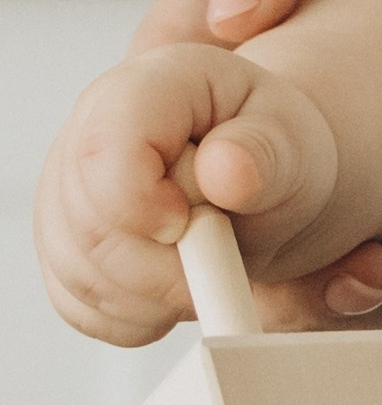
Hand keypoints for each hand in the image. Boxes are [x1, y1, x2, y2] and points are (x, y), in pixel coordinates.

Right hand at [37, 45, 342, 345]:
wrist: (265, 174)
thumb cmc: (276, 149)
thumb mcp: (294, 141)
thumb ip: (266, 153)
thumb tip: (226, 171)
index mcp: (150, 86)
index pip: (105, 150)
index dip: (141, 204)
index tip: (194, 227)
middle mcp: (92, 129)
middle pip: (88, 223)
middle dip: (164, 267)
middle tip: (224, 261)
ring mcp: (67, 188)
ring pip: (79, 271)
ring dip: (154, 297)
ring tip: (209, 269)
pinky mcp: (65, 245)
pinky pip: (78, 304)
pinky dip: (135, 318)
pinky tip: (175, 292)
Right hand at [128, 0, 381, 331]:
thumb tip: (237, 8)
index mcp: (220, 43)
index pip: (157, 152)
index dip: (174, 215)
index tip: (220, 229)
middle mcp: (281, 116)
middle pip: (249, 246)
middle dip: (296, 286)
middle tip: (362, 272)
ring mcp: (360, 160)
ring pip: (337, 272)